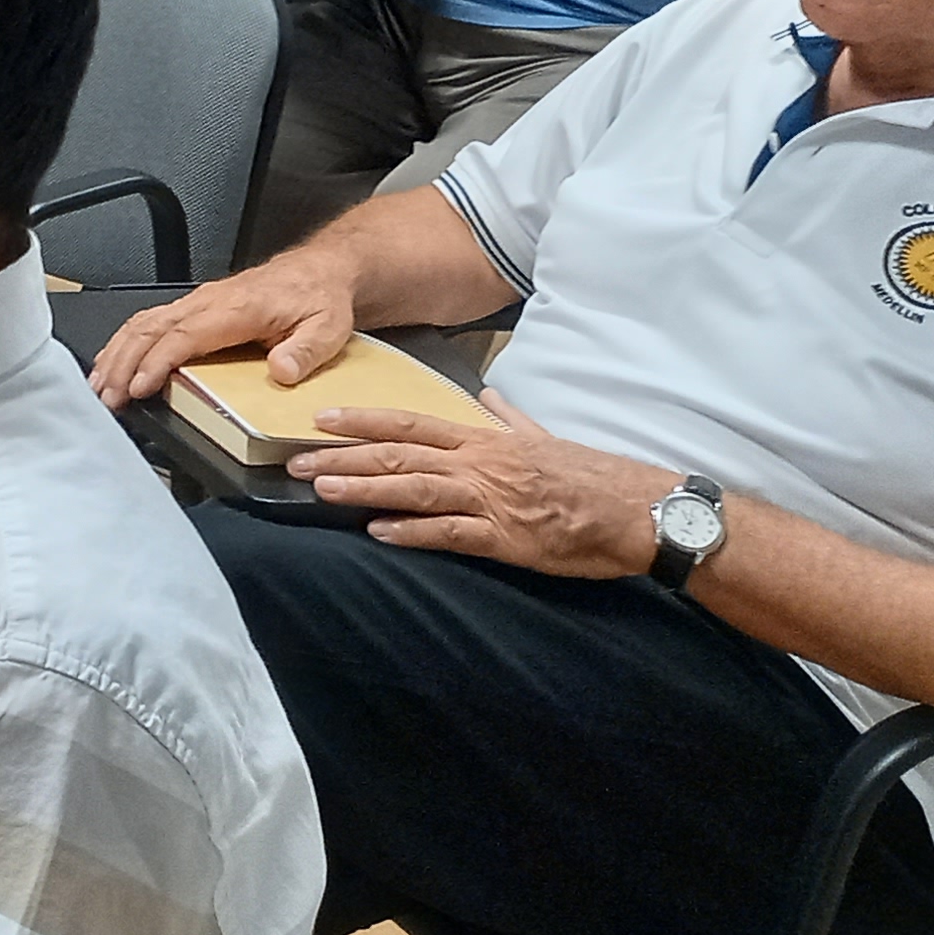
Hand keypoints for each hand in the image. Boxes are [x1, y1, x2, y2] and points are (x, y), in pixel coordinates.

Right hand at [88, 259, 358, 409]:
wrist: (321, 272)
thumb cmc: (320, 300)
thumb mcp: (328, 328)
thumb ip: (305, 351)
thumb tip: (280, 370)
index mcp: (237, 307)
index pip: (185, 334)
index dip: (157, 362)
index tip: (138, 387)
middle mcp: (209, 301)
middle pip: (151, 327)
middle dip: (123, 362)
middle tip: (106, 396)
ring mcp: (198, 302)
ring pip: (144, 323)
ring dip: (117, 354)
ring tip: (100, 386)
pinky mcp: (194, 308)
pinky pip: (151, 322)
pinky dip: (125, 343)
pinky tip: (113, 363)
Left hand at [289, 391, 673, 576]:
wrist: (638, 509)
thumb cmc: (592, 475)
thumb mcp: (545, 436)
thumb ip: (509, 417)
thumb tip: (487, 395)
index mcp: (486, 440)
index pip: (412, 422)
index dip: (363, 419)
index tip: (321, 417)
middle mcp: (480, 464)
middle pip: (400, 452)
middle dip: (344, 456)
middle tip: (295, 461)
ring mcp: (492, 500)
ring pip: (416, 488)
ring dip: (365, 488)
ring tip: (321, 490)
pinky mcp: (507, 538)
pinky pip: (451, 533)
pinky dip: (413, 532)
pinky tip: (379, 532)